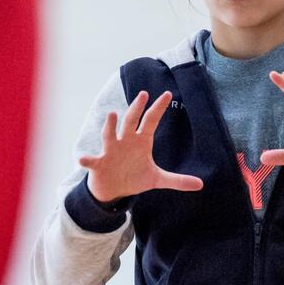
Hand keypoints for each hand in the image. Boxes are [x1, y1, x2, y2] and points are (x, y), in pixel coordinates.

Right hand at [78, 91, 205, 203]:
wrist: (113, 190)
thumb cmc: (134, 178)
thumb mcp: (157, 179)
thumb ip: (177, 180)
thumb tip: (200, 184)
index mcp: (140, 141)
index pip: (151, 121)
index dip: (158, 108)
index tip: (167, 94)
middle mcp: (125, 141)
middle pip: (131, 122)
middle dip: (136, 109)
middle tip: (143, 94)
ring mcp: (111, 151)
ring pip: (110, 135)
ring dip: (110, 126)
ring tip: (112, 114)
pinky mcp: (99, 164)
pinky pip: (92, 161)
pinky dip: (87, 160)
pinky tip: (82, 160)